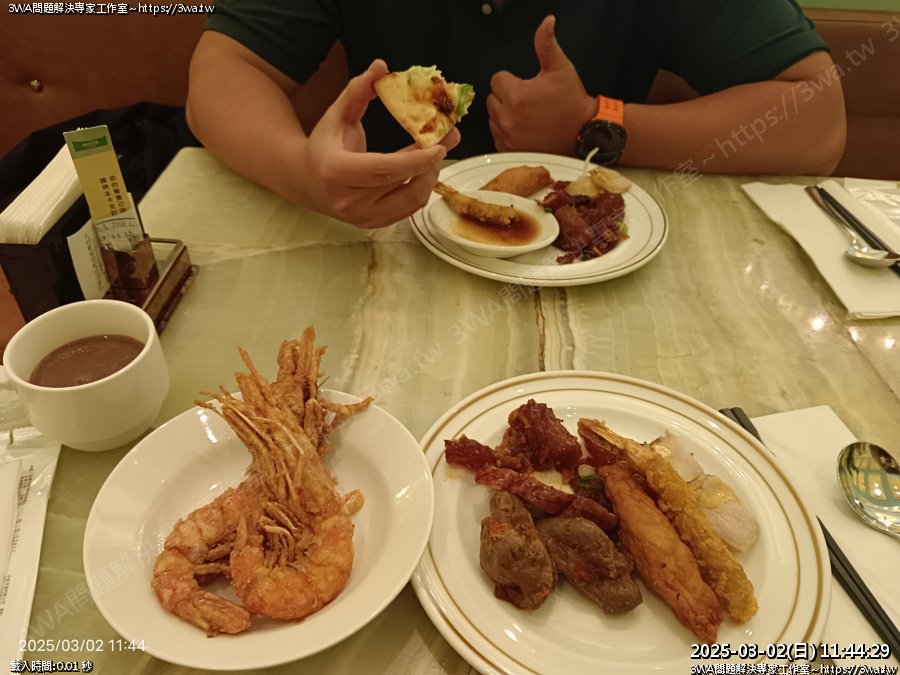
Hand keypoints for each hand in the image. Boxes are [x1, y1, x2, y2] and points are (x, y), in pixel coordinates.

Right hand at [292, 59, 459, 228]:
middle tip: (446, 141)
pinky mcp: (372, 226)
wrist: (305, 181)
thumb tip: (381, 66)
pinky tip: (422, 172)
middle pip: (403, 186)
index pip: (384, 169)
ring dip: (429, 178)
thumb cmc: (323, 144)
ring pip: (411, 202)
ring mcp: (361, 218)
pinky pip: (408, 211)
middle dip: (431, 164)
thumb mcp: (337, 114)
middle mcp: (348, 201)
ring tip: (434, 156)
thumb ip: (358, 91)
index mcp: (336, 171)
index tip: (440, 145)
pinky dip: (421, 191)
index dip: (416, 160)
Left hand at [487, 15, 595, 153]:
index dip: (512, 80)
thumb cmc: (571, 101)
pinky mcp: (509, 149)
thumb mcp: (560, 68)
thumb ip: (546, 45)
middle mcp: (507, 117)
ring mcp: (507, 136)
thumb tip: (547, 22)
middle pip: (492, 98)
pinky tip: (524, 129)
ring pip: (493, 117)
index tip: (528, 87)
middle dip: (507, 97)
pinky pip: (497, 135)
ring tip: (527, 116)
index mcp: (516, 95)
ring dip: (505, 114)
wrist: (583, 132)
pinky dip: (507, 132)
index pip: (497, 79)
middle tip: (528, 101)